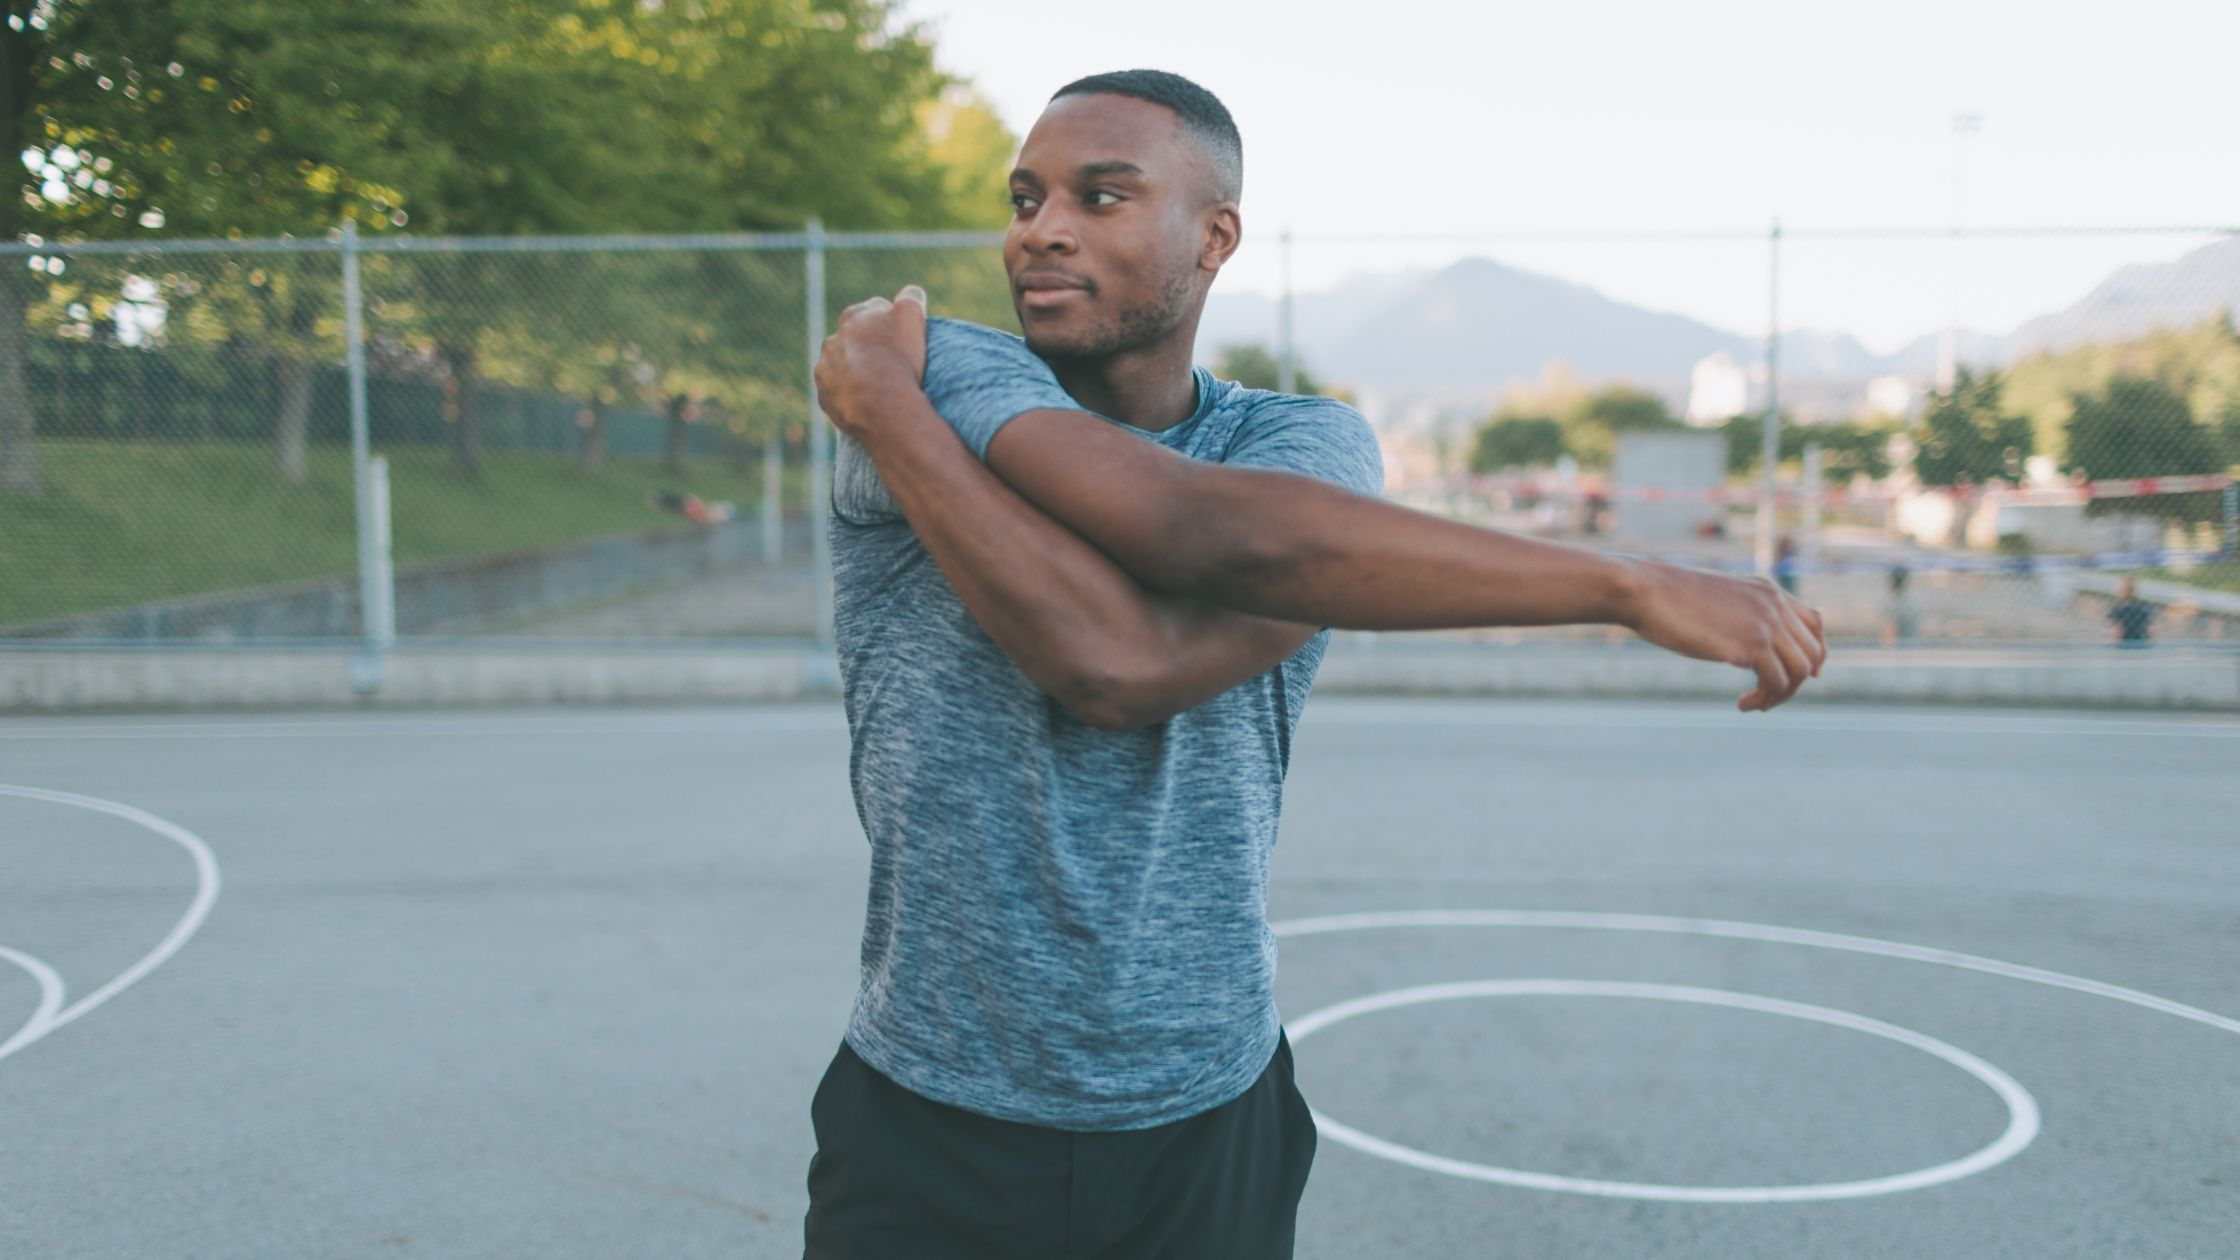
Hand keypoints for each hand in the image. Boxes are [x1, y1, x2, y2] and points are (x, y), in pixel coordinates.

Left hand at [813, 284, 929, 442]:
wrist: (880, 406)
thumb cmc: (898, 358)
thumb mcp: (911, 317)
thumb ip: (911, 298)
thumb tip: (910, 292)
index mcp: (853, 317)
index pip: (875, 312)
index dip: (891, 323)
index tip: (903, 339)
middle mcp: (833, 340)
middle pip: (855, 340)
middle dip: (870, 347)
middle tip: (892, 364)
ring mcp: (825, 370)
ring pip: (842, 367)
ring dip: (856, 372)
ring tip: (879, 387)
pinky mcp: (823, 396)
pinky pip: (837, 393)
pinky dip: (849, 396)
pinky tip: (867, 403)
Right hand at [1620, 558, 1828, 711]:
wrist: (1646, 591)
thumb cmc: (1665, 598)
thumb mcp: (1713, 601)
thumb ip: (1735, 614)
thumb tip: (1739, 641)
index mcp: (1767, 590)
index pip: (1814, 622)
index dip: (1815, 652)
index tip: (1806, 675)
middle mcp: (1775, 604)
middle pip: (1812, 651)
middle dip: (1796, 681)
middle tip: (1767, 696)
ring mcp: (1767, 623)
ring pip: (1800, 671)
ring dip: (1781, 695)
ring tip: (1754, 704)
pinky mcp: (1754, 644)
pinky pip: (1778, 682)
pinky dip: (1764, 699)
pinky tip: (1742, 704)